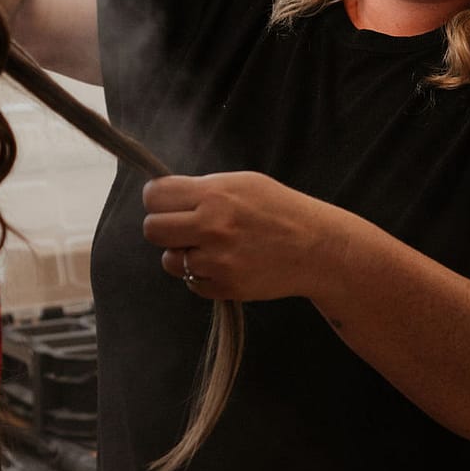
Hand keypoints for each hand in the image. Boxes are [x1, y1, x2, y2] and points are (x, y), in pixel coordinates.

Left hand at [141, 172, 346, 301]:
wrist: (316, 247)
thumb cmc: (279, 210)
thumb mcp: (242, 183)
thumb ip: (202, 189)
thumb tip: (164, 195)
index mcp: (214, 195)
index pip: (154, 195)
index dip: (157, 198)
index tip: (167, 202)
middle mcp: (211, 227)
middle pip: (152, 229)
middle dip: (164, 227)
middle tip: (183, 227)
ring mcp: (217, 260)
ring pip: (169, 260)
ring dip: (182, 255)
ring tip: (210, 247)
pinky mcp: (224, 287)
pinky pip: (191, 283)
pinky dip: (202, 275)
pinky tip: (226, 263)